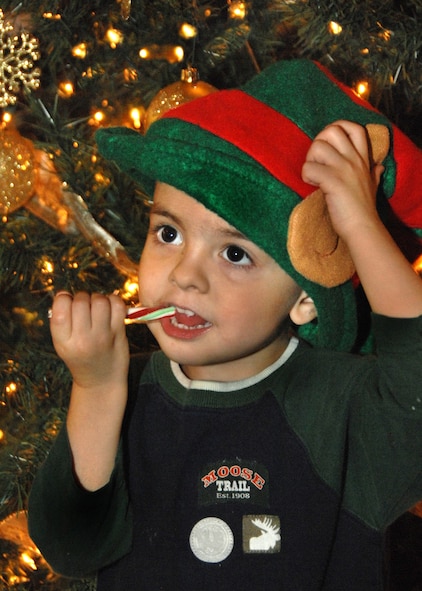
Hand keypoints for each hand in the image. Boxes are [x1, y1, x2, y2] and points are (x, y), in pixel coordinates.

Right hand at [50, 291, 128, 389]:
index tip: (68, 303)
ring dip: (99, 298)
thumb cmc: (81, 358)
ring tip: (98, 308)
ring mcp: (102, 337)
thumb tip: (65, 293)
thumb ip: (61, 321)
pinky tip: (110, 309)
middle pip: (81, 300)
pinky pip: (117, 305)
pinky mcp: (118, 334)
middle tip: (86, 307)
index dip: (64, 297)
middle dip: (82, 297)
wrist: (101, 381)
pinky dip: (114, 301)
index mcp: (63, 341)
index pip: (60, 306)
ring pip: (99, 300)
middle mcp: (81, 339)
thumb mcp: (63, 345)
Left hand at [301, 120, 383, 240]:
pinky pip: (310, 167)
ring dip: (309, 159)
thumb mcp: (373, 186)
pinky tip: (312, 185)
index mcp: (363, 158)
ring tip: (313, 175)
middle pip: (332, 131)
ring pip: (318, 146)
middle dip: (318, 142)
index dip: (337, 129)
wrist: (363, 228)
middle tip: (317, 161)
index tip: (328, 146)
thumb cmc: (364, 209)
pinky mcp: (333, 181)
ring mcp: (344, 169)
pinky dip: (305, 175)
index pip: (354, 128)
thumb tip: (380, 166)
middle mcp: (354, 159)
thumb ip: (374, 173)